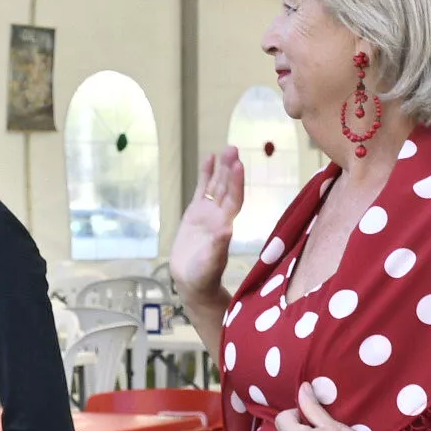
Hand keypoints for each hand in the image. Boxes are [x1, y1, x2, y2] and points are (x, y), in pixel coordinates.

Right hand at [170, 147, 244, 306]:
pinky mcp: (195, 214)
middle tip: (233, 148)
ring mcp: (208, 213)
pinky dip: (206, 174)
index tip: (238, 166)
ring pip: (217, 185)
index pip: (233, 199)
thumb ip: (217, 247)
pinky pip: (202, 190)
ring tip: (226, 148)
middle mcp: (220, 216)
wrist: (192, 282)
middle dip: (230, 169)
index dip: (236, 183)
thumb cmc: (202, 277)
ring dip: (222, 168)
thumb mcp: (209, 264)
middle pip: (227, 188)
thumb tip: (226, 229)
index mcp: (225, 226)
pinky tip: (209, 159)